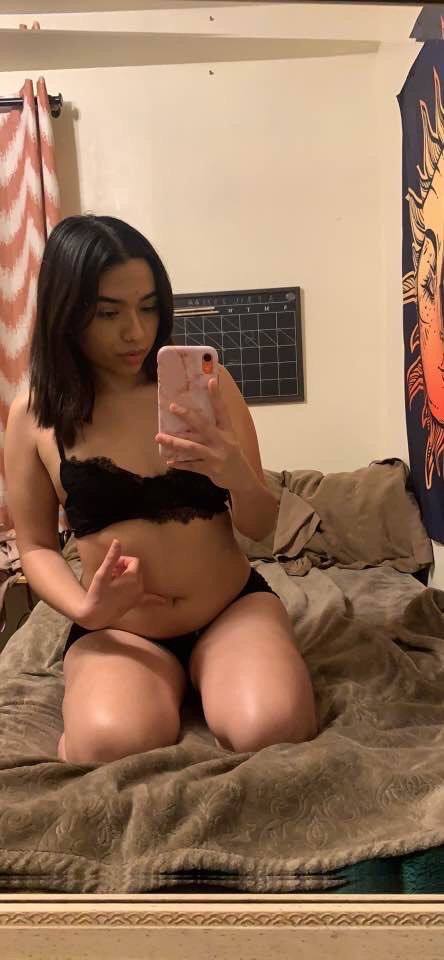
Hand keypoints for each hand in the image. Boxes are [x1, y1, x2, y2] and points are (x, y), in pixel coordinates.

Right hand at [79, 539, 167, 630]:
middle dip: (125, 568)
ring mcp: (139, 596)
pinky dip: (156, 599)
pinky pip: (149, 599)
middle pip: (137, 569)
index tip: (112, 566)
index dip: (122, 560)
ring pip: (139, 579)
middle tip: (112, 573)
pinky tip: (165, 601)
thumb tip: (118, 541)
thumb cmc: (97, 593)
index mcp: (133, 578)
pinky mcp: (136, 603)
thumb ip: (112, 557)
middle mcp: (139, 586)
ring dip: (130, 576)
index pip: (134, 561)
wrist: (96, 615)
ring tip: (115, 581)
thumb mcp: (102, 574)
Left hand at [155, 376, 251, 491]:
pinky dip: (180, 464)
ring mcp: (217, 456)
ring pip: (192, 447)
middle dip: (187, 416)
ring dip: (174, 442)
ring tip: (159, 437)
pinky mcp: (212, 469)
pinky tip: (169, 461)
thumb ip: (215, 429)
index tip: (211, 381)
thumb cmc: (232, 455)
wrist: (243, 479)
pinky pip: (192, 465)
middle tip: (172, 407)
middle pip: (203, 426)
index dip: (217, 396)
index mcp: (228, 431)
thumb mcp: (229, 439)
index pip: (222, 411)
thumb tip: (193, 418)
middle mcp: (223, 441)